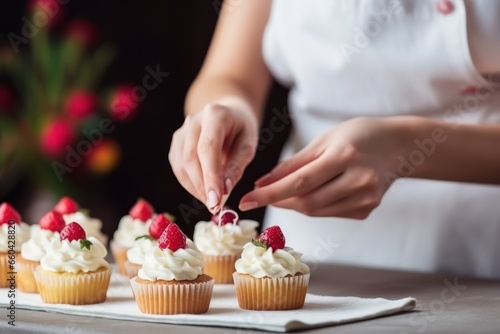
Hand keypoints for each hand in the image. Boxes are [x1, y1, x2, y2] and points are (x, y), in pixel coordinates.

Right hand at [169, 103, 257, 211]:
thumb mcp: (248, 145)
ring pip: (181, 165)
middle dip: (202, 186)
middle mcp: (194, 121)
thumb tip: (224, 190)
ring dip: (195, 188)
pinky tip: (203, 191)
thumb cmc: (241, 130)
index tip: (216, 201)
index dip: (210, 176)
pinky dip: (190, 184)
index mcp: (215, 115)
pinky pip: (178, 168)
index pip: (208, 148)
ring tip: (212, 201)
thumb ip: (237, 166)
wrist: (229, 115)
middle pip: (191, 158)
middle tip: (215, 207)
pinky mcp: (176, 144)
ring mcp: (181, 131)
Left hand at [239, 117, 406, 218]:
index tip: (246, 200)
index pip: (300, 182)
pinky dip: (314, 206)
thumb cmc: (357, 136)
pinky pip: (330, 213)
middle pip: (307, 202)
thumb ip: (294, 163)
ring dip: (294, 204)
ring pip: (317, 211)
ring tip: (284, 192)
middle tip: (260, 195)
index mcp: (345, 156)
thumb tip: (263, 183)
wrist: (399, 146)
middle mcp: (358, 180)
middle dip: (279, 200)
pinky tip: (313, 193)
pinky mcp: (367, 210)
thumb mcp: (324, 140)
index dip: (270, 194)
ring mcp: (366, 199)